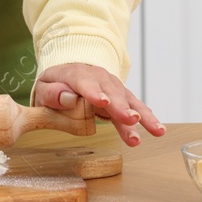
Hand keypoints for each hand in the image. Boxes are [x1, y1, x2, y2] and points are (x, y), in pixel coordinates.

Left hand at [33, 63, 164, 146]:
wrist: (69, 72)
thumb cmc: (55, 85)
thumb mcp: (44, 88)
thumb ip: (52, 94)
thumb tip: (68, 97)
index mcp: (76, 74)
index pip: (85, 83)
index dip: (94, 93)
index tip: (103, 102)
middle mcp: (99, 78)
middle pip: (112, 92)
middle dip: (122, 106)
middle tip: (131, 119)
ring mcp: (112, 86)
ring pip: (128, 99)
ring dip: (141, 115)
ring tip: (155, 130)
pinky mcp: (121, 96)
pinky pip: (135, 106)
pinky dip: (147, 117)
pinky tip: (158, 128)